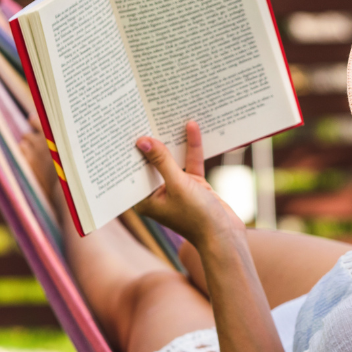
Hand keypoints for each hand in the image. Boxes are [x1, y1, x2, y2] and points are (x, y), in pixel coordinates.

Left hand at [134, 121, 241, 246]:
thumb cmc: (197, 217)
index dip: (130, 151)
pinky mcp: (194, 185)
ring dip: (173, 142)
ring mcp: (177, 188)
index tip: (125, 128)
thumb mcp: (178, 185)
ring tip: (167, 117)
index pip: (133, 171)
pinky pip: (190, 162)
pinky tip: (191, 127)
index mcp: (145, 200)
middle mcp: (158, 193)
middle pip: (152, 162)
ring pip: (173, 160)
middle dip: (152, 141)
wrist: (226, 236)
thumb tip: (143, 141)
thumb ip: (162, 162)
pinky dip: (192, 147)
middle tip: (144, 115)